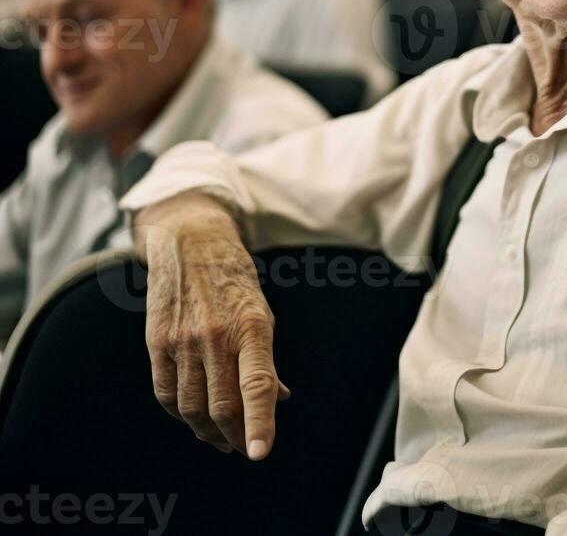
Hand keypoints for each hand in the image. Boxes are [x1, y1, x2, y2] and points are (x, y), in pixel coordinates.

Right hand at [134, 195, 290, 457]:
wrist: (189, 242)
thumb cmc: (233, 278)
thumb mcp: (261, 310)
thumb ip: (266, 357)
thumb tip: (280, 397)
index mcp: (251, 325)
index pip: (257, 384)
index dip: (259, 422)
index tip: (259, 453)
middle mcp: (215, 335)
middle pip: (222, 406)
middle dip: (235, 435)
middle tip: (242, 444)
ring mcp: (182, 340)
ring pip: (192, 408)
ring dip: (208, 431)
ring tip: (220, 436)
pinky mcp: (156, 342)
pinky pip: (167, 394)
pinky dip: (181, 414)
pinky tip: (193, 415)